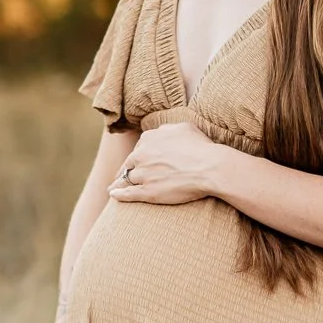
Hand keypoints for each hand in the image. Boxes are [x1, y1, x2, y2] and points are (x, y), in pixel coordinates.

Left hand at [107, 121, 223, 204]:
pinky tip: (113, 195)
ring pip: (127, 179)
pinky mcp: (148, 192)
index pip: (139, 148)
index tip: (139, 161)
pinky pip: (128, 194)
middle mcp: (142, 155)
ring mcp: (143, 174)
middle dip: (126, 169)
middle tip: (122, 176)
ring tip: (113, 188)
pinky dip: (119, 195)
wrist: (209, 168)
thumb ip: (167, 130)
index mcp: (149, 139)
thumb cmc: (201, 147)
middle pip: (129, 163)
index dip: (139, 156)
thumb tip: (161, 132)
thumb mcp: (184, 128)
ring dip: (119, 183)